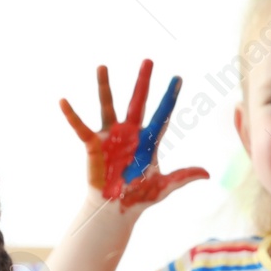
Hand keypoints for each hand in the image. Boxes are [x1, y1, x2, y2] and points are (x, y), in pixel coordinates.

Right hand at [60, 60, 208, 209]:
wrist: (115, 209)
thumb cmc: (138, 197)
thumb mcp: (163, 186)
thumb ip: (183, 177)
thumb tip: (207, 174)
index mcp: (148, 141)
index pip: (162, 115)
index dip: (169, 98)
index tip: (178, 78)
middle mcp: (130, 133)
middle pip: (137, 102)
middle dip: (143, 82)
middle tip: (148, 60)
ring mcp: (111, 137)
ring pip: (108, 105)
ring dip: (105, 86)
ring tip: (102, 66)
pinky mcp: (93, 145)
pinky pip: (81, 127)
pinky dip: (71, 115)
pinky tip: (63, 101)